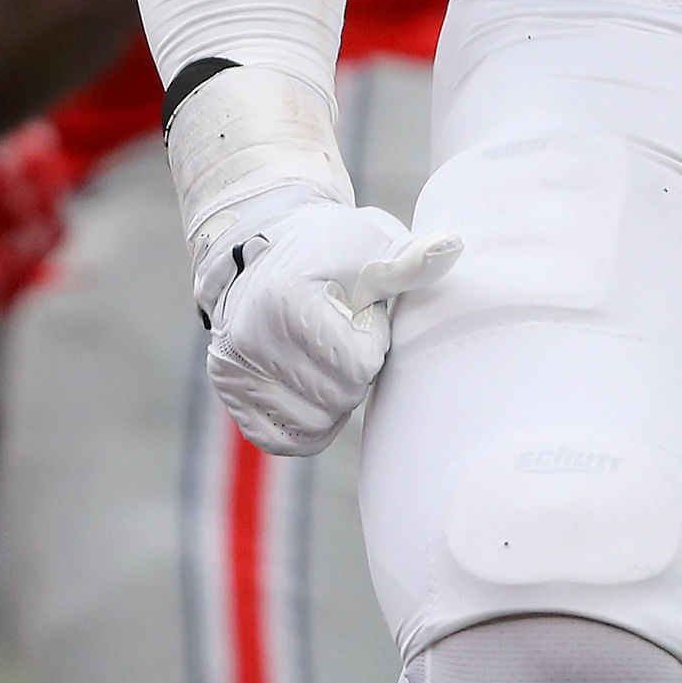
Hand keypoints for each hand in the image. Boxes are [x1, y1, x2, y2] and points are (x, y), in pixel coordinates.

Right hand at [193, 191, 456, 456]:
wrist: (265, 249)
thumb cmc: (331, 248)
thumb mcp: (372, 241)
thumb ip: (410, 259)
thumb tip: (450, 247)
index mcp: (287, 301)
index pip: (360, 365)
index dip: (373, 341)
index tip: (360, 314)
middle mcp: (250, 339)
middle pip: (339, 397)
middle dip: (355, 371)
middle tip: (343, 335)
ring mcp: (234, 370)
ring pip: (314, 425)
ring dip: (334, 398)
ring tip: (326, 355)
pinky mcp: (231, 392)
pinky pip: (284, 440)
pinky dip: (308, 422)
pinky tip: (311, 383)